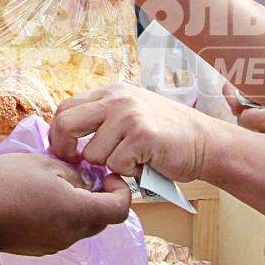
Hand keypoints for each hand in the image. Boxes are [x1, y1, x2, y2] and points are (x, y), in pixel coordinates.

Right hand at [0, 153, 132, 254]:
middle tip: (82, 176)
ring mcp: (55, 244)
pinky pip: (62, 233)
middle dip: (99, 197)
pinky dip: (61, 217)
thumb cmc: (4, 184)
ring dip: (78, 207)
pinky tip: (40, 200)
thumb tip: (85, 182)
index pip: (120, 209)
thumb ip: (73, 174)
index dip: (121, 191)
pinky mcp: (40, 248)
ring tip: (56, 185)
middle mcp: (71, 234)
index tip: (106, 175)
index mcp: (76, 211)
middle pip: (102, 219)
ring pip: (81, 226)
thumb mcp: (43, 164)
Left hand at [49, 82, 220, 181]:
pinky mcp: (141, 135)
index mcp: (111, 92)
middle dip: (65, 150)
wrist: (206, 142)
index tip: (66, 152)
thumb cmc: (167, 136)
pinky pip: (115, 165)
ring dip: (109, 165)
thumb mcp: (131, 114)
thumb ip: (103, 120)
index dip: (58, 135)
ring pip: (92, 153)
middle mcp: (117, 99)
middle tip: (79, 164)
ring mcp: (129, 115)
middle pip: (66, 124)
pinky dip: (128, 172)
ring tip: (132, 160)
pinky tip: (145, 163)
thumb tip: (66, 141)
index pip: (65, 109)